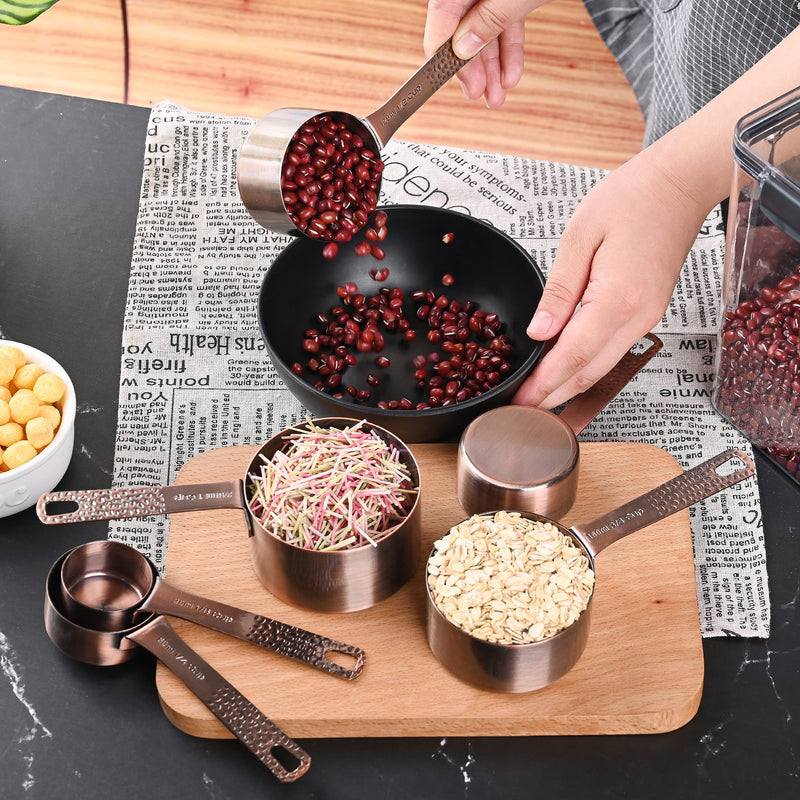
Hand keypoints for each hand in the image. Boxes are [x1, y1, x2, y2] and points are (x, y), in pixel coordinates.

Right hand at [423, 0, 546, 107]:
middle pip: (463, 27)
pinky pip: (508, 25)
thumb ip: (490, 19)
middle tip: (476, 94)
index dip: (440, 49)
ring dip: (492, 67)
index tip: (441, 78)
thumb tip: (462, 49)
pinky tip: (511, 76)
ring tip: (496, 97)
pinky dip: (511, 52)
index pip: (441, 14)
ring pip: (487, 31)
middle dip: (471, 65)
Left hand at [512, 147, 710, 408]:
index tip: (519, 401)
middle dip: (553, 398)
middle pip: (589, 374)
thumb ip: (558, 291)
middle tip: (522, 412)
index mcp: (617, 299)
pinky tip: (565, 370)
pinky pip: (613, 351)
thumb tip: (539, 333)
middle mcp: (637, 317)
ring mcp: (647, 318)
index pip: (573, 357)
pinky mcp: (648, 314)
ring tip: (538, 399)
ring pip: (603, 368)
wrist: (679, 185)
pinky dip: (587, 367)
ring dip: (570, 387)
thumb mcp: (579, 237)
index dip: (543, 385)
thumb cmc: (631, 198)